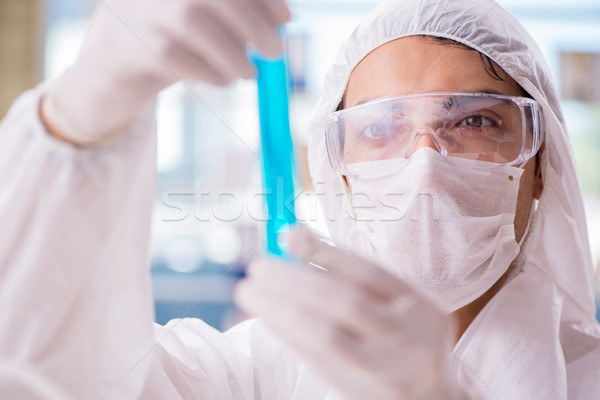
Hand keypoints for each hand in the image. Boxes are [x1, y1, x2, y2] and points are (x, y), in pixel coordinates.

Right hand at [42, 0, 290, 144]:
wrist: (112, 66)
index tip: (287, 18)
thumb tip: (279, 19)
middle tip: (276, 52)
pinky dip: (211, 73)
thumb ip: (235, 13)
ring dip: (234, 54)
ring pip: (194, 24)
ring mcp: (141, 11)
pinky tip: (223, 80)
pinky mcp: (135, 46)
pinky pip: (180, 59)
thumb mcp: (201, 16)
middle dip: (255, 25)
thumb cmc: (168, 37)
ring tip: (249, 73)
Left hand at [235, 228, 467, 399]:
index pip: (369, 273)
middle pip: (346, 303)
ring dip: (282, 310)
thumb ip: (353, 273)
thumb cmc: (405, 336)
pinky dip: (288, 336)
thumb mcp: (398, 303)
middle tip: (258, 266)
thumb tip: (292, 237)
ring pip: (327, 337)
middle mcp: (407, 338)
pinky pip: (316, 362)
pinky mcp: (360, 393)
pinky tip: (267, 318)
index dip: (326, 252)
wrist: (431, 397)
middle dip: (296, 282)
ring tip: (250, 291)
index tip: (288, 236)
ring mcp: (386, 370)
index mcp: (420, 307)